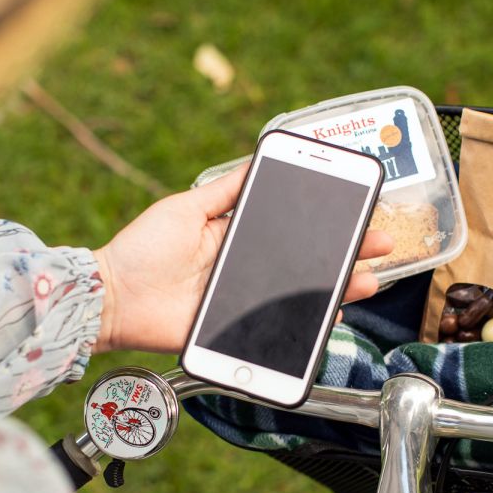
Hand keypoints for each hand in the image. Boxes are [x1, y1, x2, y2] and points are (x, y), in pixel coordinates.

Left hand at [92, 166, 393, 353]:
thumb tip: (258, 161)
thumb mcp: (186, 208)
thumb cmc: (142, 250)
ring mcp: (243, 303)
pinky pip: (277, 331)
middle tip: (380, 244)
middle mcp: (245, 271)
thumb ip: (224, 191)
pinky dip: (307, 326)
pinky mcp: (234, 332)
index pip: (290, 231)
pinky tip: (333, 313)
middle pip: (304, 264)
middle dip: (346, 254)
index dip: (324, 224)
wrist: (111, 297)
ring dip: (338, 289)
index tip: (355, 212)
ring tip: (368, 279)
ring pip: (299, 297)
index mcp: (235, 239)